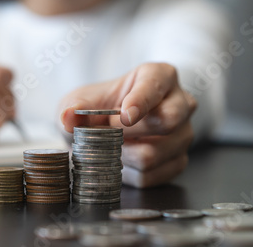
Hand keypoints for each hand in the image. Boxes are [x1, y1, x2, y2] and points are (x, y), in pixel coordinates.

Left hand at [59, 63, 196, 187]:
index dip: (141, 101)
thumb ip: (76, 106)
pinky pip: (152, 176)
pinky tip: (119, 160)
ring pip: (155, 153)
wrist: (103, 127)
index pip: (156, 86)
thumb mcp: (82, 100)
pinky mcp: (178, 161)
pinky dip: (128, 173)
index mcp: (160, 76)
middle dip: (131, 131)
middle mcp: (180, 102)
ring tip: (109, 146)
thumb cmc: (100, 106)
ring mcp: (184, 133)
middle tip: (107, 130)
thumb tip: (68, 116)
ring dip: (122, 155)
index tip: (125, 116)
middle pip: (167, 120)